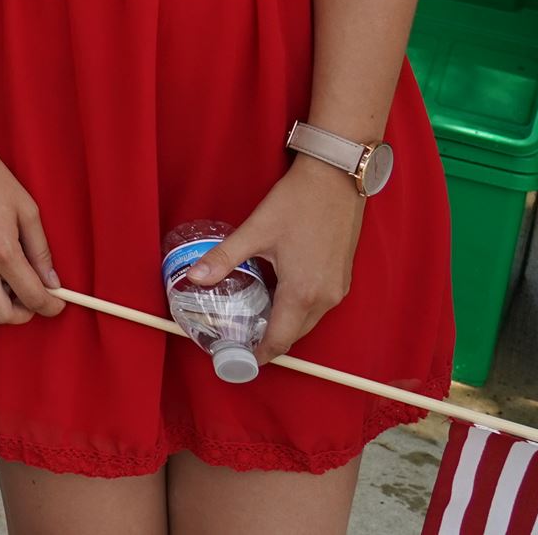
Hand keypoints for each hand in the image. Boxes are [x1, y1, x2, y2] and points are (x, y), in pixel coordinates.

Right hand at [0, 121, 64, 323]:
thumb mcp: (27, 209)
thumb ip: (41, 249)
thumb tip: (51, 279)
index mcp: (3, 250)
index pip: (33, 296)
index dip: (51, 306)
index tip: (56, 303)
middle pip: (0, 315)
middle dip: (21, 313)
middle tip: (29, 298)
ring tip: (2, 285)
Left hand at [187, 156, 363, 362]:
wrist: (336, 179)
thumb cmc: (296, 203)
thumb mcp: (255, 231)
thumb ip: (224, 259)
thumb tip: (194, 278)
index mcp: (303, 293)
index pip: (279, 339)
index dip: (259, 354)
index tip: (239, 358)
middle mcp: (326, 298)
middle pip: (294, 334)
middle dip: (269, 341)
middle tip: (241, 338)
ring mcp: (338, 289)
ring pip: (308, 321)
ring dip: (284, 325)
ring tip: (254, 319)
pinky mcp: (343, 278)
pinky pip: (319, 306)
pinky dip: (298, 310)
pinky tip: (277, 296)